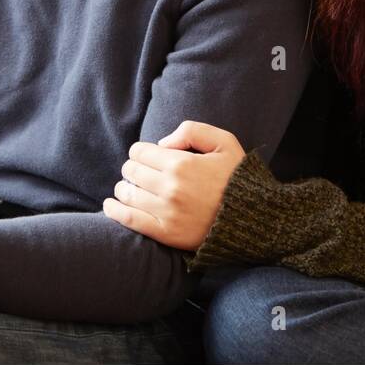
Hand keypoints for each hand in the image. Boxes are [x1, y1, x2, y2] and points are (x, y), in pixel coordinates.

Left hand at [101, 120, 245, 249]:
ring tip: (132, 188)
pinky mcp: (166, 233)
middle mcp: (170, 187)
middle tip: (142, 173)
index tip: (149, 157)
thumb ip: (192, 131)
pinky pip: (129, 220)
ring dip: (125, 188)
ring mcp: (166, 212)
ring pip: (127, 193)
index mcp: (181, 163)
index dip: (141, 152)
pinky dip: (115, 210)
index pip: (139, 152)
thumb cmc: (237, 178)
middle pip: (130, 171)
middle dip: (133, 169)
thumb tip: (161, 143)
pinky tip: (111, 205)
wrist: (253, 219)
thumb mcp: (224, 141)